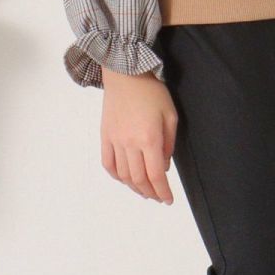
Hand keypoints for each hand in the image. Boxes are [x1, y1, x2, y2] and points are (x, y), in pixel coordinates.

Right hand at [99, 69, 176, 203]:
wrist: (125, 74)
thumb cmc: (152, 92)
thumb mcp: (170, 116)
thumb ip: (168, 144)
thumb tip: (164, 166)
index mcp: (149, 139)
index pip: (156, 175)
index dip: (162, 191)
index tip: (168, 199)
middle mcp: (130, 143)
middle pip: (139, 179)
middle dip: (150, 193)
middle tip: (158, 197)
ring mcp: (115, 141)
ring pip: (123, 175)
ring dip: (134, 188)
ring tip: (144, 191)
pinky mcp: (104, 136)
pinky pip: (108, 163)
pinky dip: (116, 176)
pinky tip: (125, 179)